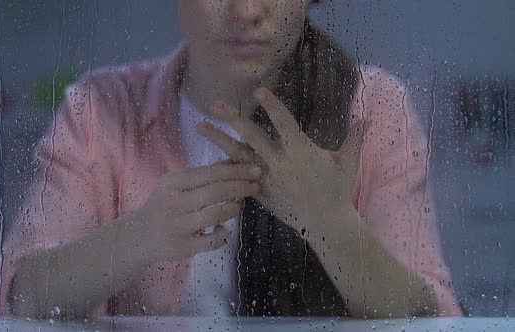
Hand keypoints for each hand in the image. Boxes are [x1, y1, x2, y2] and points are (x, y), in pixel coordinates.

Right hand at [127, 162, 261, 261]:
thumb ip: (202, 175)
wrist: (139, 236)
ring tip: (238, 206)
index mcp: (171, 182)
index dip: (234, 171)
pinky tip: (222, 229)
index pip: (208, 173)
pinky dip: (223, 234)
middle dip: (240, 187)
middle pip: (213, 192)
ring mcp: (177, 226)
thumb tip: (233, 161)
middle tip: (256, 186)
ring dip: (232, 209)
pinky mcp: (182, 247)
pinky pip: (212, 240)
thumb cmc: (164, 205)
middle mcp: (172, 203)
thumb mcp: (176, 185)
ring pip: (214, 215)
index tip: (254, 169)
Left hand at [197, 88, 348, 227]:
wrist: (326, 224)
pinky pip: (239, 179)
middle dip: (233, 119)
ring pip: (239, 156)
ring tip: (200, 125)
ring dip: (219, 140)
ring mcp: (268, 179)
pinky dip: (224, 168)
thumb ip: (354, 138)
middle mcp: (281, 164)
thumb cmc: (338, 191)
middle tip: (215, 104)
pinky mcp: (261, 193)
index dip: (272, 107)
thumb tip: (366, 117)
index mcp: (302, 152)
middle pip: (253, 137)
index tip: (258, 91)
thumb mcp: (348, 163)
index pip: (284, 124)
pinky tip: (208, 157)